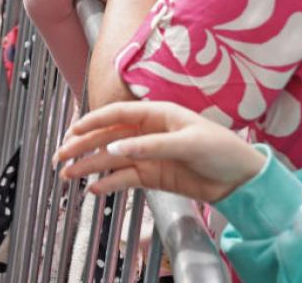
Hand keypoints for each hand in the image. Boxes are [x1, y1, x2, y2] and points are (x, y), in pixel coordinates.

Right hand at [54, 100, 263, 201]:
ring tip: (67, 174)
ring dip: (90, 165)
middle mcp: (149, 132)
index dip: (93, 121)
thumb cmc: (221, 149)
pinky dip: (109, 183)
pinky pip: (125, 178)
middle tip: (60, 156)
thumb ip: (151, 146)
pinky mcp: (153, 175)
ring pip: (112, 158)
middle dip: (83, 145)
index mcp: (158, 114)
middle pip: (108, 136)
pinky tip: (93, 188)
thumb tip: (116, 147)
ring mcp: (149, 154)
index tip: (73, 130)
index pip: (118, 113)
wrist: (241, 180)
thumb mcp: (188, 143)